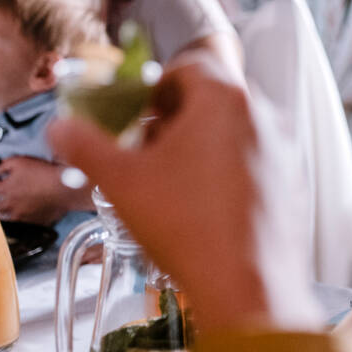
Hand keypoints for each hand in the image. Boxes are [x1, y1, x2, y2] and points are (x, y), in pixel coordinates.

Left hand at [0, 156, 78, 224]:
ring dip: (7, 212)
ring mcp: (22, 215)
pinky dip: (21, 219)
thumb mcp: (20, 161)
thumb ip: (4, 165)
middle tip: (0, 197)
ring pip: (8, 217)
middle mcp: (11, 204)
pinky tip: (25, 213)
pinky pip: (23, 223)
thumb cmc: (42, 173)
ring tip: (10, 207)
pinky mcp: (33, 221)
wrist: (63, 187)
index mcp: (6, 189)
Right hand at [48, 52, 320, 333]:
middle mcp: (263, 116)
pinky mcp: (291, 184)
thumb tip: (60, 128)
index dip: (158, 83)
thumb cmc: (189, 229)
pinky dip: (227, 170)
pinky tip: (203, 206)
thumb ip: (86, 146)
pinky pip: (254, 161)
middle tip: (147, 147)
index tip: (138, 111)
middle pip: (214, 96)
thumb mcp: (122, 182)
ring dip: (201, 143)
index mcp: (225, 99)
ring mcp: (282, 151)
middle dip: (176, 116)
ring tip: (170, 180)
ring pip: (235, 129)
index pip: (191, 64)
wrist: (247, 288)